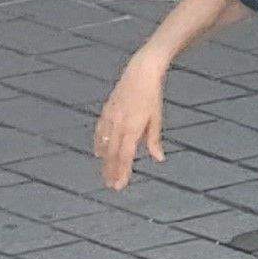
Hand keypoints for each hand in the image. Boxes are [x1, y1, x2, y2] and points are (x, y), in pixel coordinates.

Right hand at [94, 62, 167, 189]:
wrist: (141, 71)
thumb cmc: (152, 96)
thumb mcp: (156, 118)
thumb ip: (154, 140)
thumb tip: (159, 158)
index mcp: (132, 127)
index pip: (125, 155)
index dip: (122, 172)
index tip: (119, 186)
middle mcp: (118, 124)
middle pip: (113, 154)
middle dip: (112, 171)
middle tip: (111, 186)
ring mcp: (110, 117)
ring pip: (104, 144)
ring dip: (105, 161)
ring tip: (106, 175)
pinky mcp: (106, 110)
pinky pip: (99, 131)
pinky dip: (98, 144)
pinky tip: (99, 154)